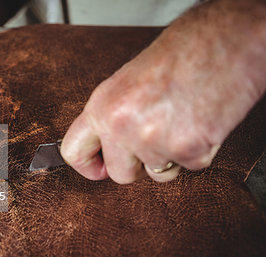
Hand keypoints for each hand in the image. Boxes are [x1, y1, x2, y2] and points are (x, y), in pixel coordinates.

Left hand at [61, 0, 265, 183]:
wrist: (227, 39)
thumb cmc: (181, 51)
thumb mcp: (127, 82)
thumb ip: (112, 116)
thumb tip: (107, 147)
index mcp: (102, 106)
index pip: (73, 152)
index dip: (88, 166)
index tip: (100, 169)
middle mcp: (122, 126)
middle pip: (120, 175)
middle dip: (137, 165)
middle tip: (153, 140)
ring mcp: (153, 141)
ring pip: (158, 174)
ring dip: (170, 156)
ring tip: (181, 120)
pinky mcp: (188, 150)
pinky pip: (189, 167)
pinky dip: (198, 151)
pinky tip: (199, 121)